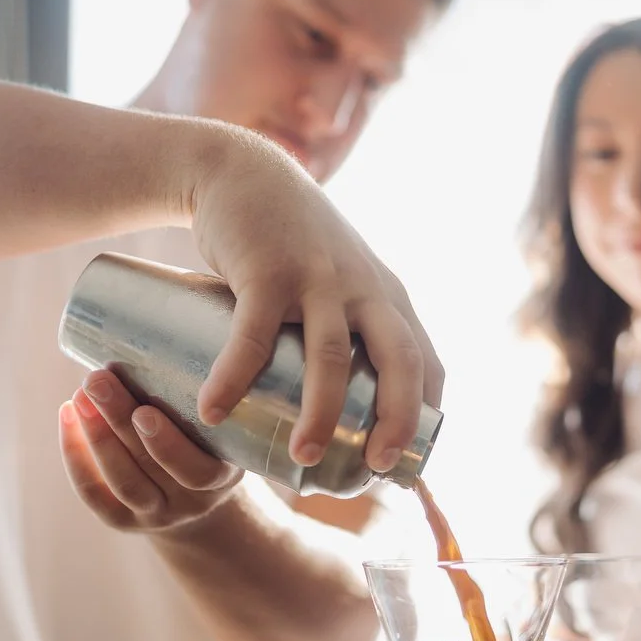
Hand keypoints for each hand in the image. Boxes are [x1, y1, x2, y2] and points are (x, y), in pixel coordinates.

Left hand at [59, 369, 243, 532]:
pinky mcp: (124, 521)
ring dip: (96, 436)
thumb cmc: (212, 436)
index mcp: (222, 477)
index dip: (166, 444)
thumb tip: (188, 323)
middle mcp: (190, 503)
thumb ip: (212, 389)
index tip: (145, 409)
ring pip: (121, 481)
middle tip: (98, 380)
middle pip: (148, 468)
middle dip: (119, 421)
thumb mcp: (226, 421)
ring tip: (81, 395)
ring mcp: (156, 514)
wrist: (200, 496)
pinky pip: (94, 494)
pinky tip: (67, 417)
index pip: (196, 470)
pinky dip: (76, 457)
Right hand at [188, 136, 442, 471]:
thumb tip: (323, 413)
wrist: (239, 172)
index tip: (401, 467)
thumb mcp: (333, 279)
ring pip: (331, 358)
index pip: (427, 366)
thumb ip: (338, 330)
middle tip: (373, 469)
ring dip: (318, 415)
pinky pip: (253, 336)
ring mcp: (318, 278)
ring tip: (300, 459)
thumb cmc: (284, 244)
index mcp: (386, 298)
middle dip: (395, 422)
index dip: (423, 420)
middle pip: (399, 364)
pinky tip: (213, 411)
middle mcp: (364, 289)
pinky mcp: (267, 271)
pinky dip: (233, 377)